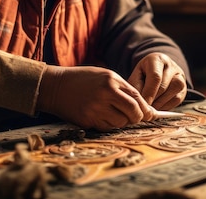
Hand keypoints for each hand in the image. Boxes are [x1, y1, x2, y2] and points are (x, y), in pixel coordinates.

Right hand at [37, 65, 155, 130]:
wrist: (55, 86)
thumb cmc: (83, 79)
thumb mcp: (105, 76)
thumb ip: (125, 90)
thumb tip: (144, 108)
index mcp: (111, 82)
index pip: (137, 99)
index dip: (145, 109)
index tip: (151, 114)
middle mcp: (104, 95)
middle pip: (132, 114)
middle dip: (136, 117)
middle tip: (134, 116)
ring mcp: (95, 109)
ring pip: (120, 123)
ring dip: (122, 121)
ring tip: (114, 112)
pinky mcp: (87, 121)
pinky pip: (107, 128)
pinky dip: (109, 124)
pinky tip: (102, 115)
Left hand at [127, 53, 186, 109]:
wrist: (158, 70)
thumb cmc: (144, 74)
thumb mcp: (136, 75)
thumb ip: (136, 86)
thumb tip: (139, 102)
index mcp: (157, 59)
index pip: (155, 77)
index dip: (148, 93)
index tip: (142, 104)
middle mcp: (171, 66)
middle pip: (163, 87)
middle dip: (152, 100)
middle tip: (144, 109)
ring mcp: (180, 77)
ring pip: (173, 94)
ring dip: (160, 104)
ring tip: (150, 108)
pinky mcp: (184, 88)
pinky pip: (176, 100)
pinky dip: (166, 106)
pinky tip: (157, 107)